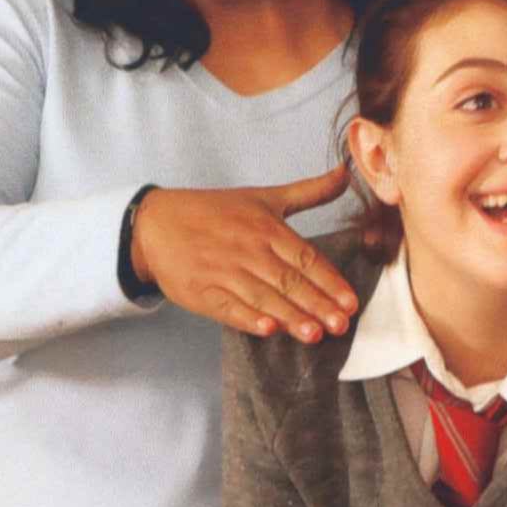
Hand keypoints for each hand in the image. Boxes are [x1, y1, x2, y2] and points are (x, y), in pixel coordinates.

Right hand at [130, 165, 358, 343]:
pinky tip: (267, 329)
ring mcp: (224, 272)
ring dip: (289, 316)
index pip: (306, 258)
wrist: (156, 223)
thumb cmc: (215, 211)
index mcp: (267, 228)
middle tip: (341, 325)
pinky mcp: (202, 292)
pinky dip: (247, 318)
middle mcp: (249, 250)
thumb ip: (309, 191)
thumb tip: (346, 172)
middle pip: (289, 281)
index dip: (330, 282)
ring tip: (313, 334)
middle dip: (317, 304)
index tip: (351, 302)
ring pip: (263, 297)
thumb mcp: (265, 197)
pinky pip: (229, 307)